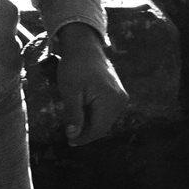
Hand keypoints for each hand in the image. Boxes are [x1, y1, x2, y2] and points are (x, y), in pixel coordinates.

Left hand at [54, 23, 128, 145]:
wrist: (84, 47)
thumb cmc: (75, 67)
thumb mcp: (70, 92)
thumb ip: (73, 115)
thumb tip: (73, 135)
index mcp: (110, 100)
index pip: (98, 129)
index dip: (83, 138)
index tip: (69, 141)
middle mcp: (120, 100)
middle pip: (102, 126)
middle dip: (86, 131)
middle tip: (68, 133)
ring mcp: (120, 97)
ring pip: (104, 119)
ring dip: (89, 123)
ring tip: (73, 118)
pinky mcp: (117, 94)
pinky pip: (105, 111)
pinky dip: (93, 114)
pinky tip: (81, 109)